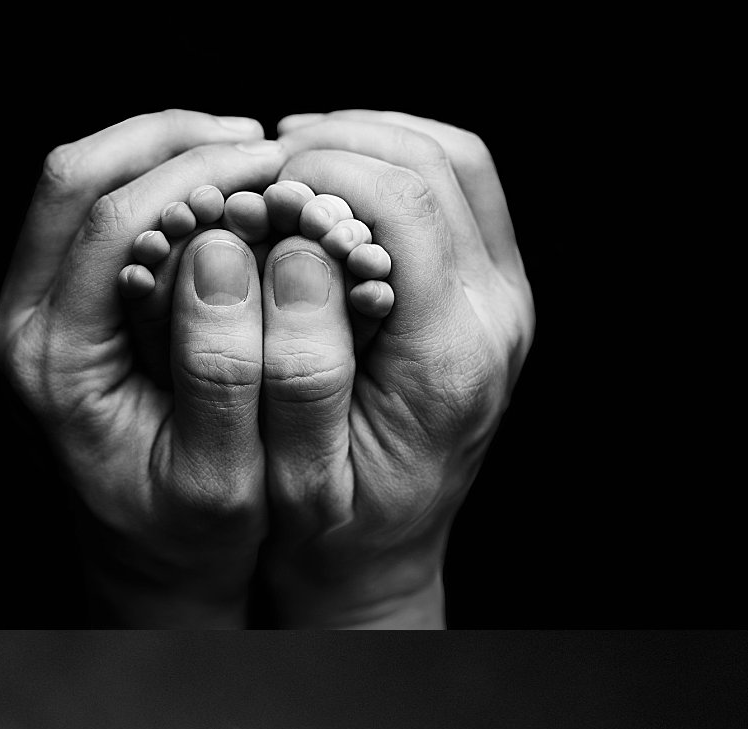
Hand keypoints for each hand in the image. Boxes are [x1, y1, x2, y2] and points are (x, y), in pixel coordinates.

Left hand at [0, 109, 286, 624]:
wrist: (152, 564)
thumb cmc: (193, 534)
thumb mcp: (222, 478)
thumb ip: (221, 373)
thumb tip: (218, 251)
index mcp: (58, 365)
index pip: (112, 222)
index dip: (198, 175)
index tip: (278, 168)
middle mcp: (27, 327)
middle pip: (78, 176)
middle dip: (176, 141)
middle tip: (265, 146)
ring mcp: (32, 309)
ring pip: (81, 177)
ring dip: (165, 148)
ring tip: (249, 153)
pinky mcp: (55, 301)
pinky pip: (93, 204)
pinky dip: (157, 175)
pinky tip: (222, 183)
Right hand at [256, 110, 535, 626]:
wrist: (377, 564)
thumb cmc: (327, 531)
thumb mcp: (296, 477)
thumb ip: (296, 369)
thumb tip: (297, 253)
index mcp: (450, 360)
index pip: (403, 202)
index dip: (319, 170)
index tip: (252, 190)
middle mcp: (494, 321)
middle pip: (436, 162)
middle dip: (340, 142)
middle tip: (264, 167)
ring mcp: (502, 302)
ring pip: (454, 158)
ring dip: (368, 138)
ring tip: (290, 161)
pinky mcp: (491, 292)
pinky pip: (459, 184)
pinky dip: (391, 158)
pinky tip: (328, 177)